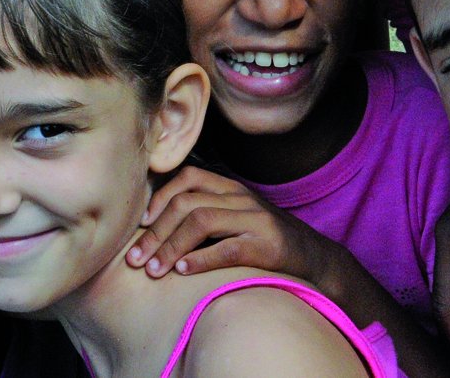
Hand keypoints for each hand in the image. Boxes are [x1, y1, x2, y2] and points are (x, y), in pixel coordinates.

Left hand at [125, 166, 334, 280]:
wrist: (314, 258)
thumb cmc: (264, 242)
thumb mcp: (235, 219)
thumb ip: (205, 214)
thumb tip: (155, 230)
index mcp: (230, 188)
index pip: (188, 178)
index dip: (159, 198)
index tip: (141, 225)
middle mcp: (241, 198)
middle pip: (187, 203)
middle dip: (155, 232)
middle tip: (135, 259)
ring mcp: (255, 219)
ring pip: (201, 221)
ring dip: (170, 247)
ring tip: (153, 270)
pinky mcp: (266, 245)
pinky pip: (226, 248)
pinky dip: (200, 259)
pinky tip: (183, 272)